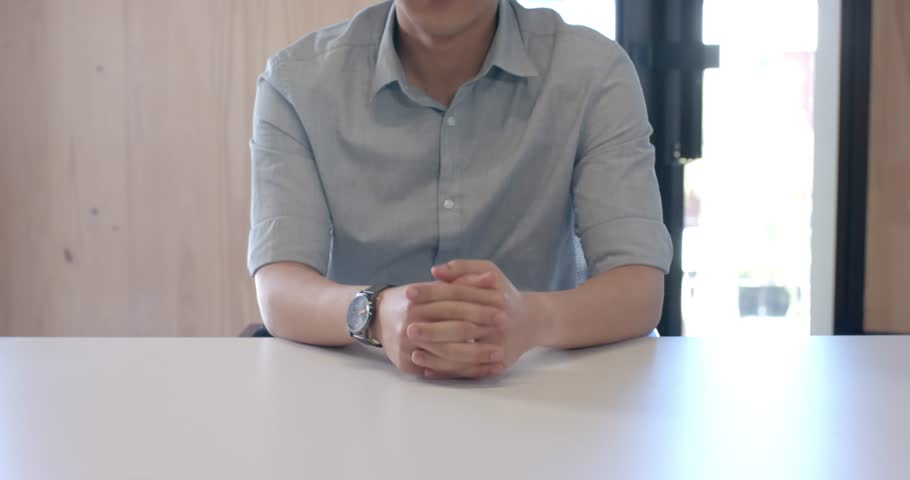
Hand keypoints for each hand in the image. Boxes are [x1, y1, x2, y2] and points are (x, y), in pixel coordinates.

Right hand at [373, 284, 504, 377]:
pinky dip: (464, 371)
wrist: (377, 318)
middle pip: (452, 328)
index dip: (479, 303)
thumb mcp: (432, 286)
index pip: (453, 301)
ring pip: (448, 354)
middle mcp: (409, 324)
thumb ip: (462, 281)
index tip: (502, 305)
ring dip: (477, 355)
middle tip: (505, 328)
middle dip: (481, 328)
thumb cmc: (411, 299)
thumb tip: (490, 279)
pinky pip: (440, 372)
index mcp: (415, 300)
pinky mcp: (406, 365)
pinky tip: (484, 370)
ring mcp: (406, 347)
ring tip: (499, 354)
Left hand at [409, 260, 540, 377]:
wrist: (532, 321)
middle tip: (407, 329)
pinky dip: (447, 372)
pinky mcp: (498, 363)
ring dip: (437, 356)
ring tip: (414, 353)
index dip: (431, 293)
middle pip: (460, 326)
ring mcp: (500, 344)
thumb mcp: (490, 272)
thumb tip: (434, 271)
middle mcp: (499, 321)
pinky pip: (469, 371)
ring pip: (464, 353)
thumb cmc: (504, 294)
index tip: (408, 294)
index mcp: (494, 296)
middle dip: (432, 329)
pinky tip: (427, 370)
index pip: (457, 293)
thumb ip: (463, 269)